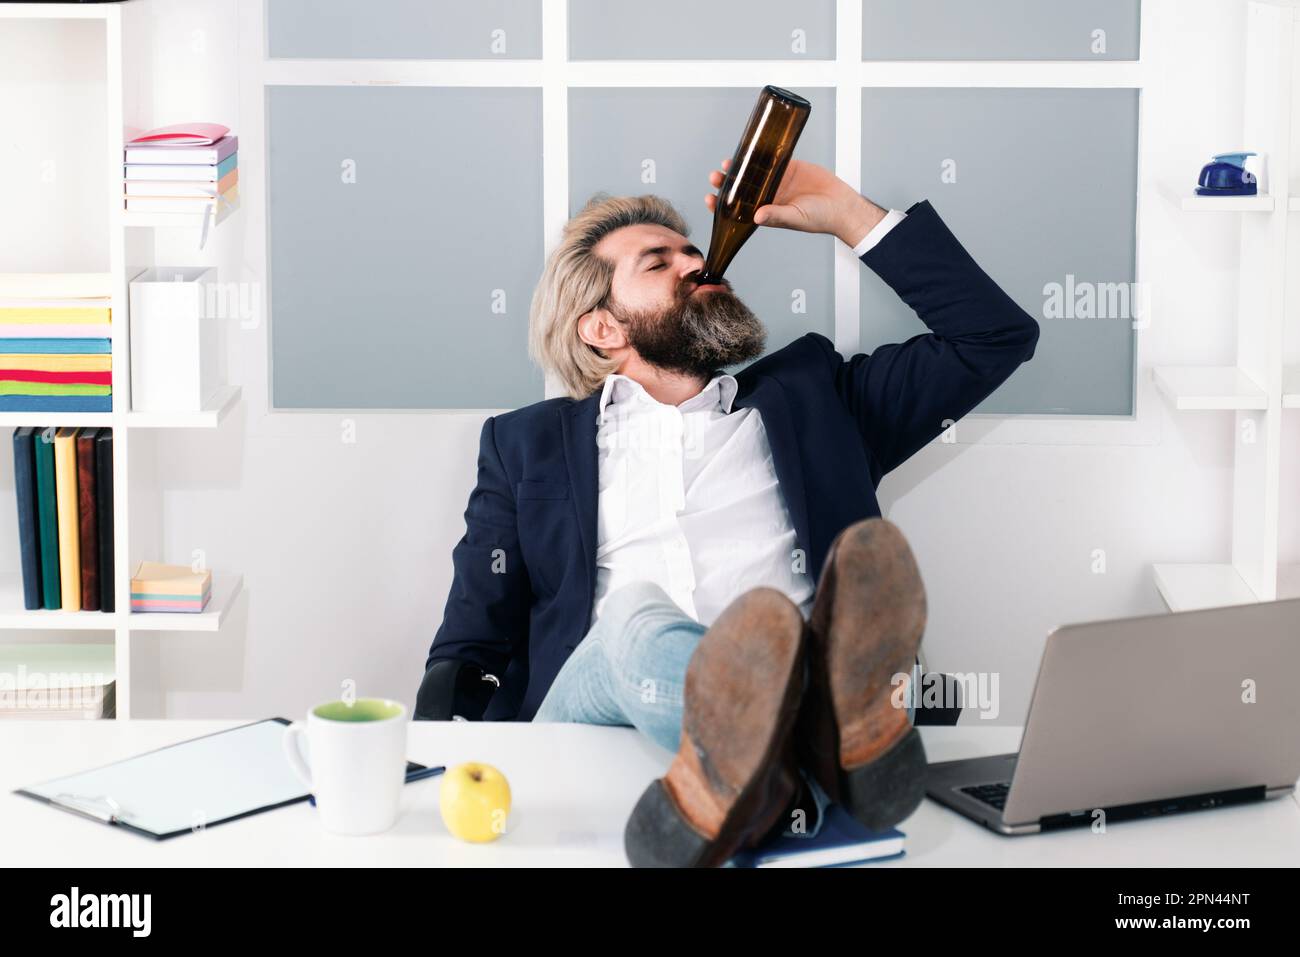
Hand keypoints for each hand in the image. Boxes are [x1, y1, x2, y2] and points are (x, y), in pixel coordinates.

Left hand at [705, 157, 885, 245]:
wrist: (842, 205)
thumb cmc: (820, 218)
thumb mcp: (796, 218)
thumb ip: (776, 216)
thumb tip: (756, 216)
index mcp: (766, 212)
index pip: (738, 210)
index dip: (723, 205)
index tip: (709, 199)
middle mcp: (768, 196)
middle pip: (742, 188)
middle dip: (727, 183)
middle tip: (716, 176)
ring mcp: (777, 181)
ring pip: (752, 172)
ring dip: (739, 168)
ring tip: (726, 163)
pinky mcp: (788, 167)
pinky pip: (770, 159)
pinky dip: (759, 154)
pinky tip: (747, 149)